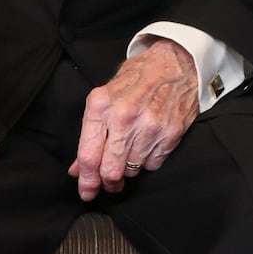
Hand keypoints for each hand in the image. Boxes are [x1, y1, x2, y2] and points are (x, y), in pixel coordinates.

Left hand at [69, 39, 198, 200]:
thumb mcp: (105, 97)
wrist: (174, 61)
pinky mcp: (170, 133)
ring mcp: (149, 126)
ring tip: (132, 151)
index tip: (87, 192)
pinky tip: (148, 143)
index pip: (88, 155)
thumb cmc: (136, 78)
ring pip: (132, 170)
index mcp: (101, 106)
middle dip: (108, 182)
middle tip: (109, 183)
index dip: (86, 181)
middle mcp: (124, 116)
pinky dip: (148, 161)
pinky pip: (153, 165)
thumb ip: (91, 134)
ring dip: (129, 169)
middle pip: (110, 170)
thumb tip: (78, 169)